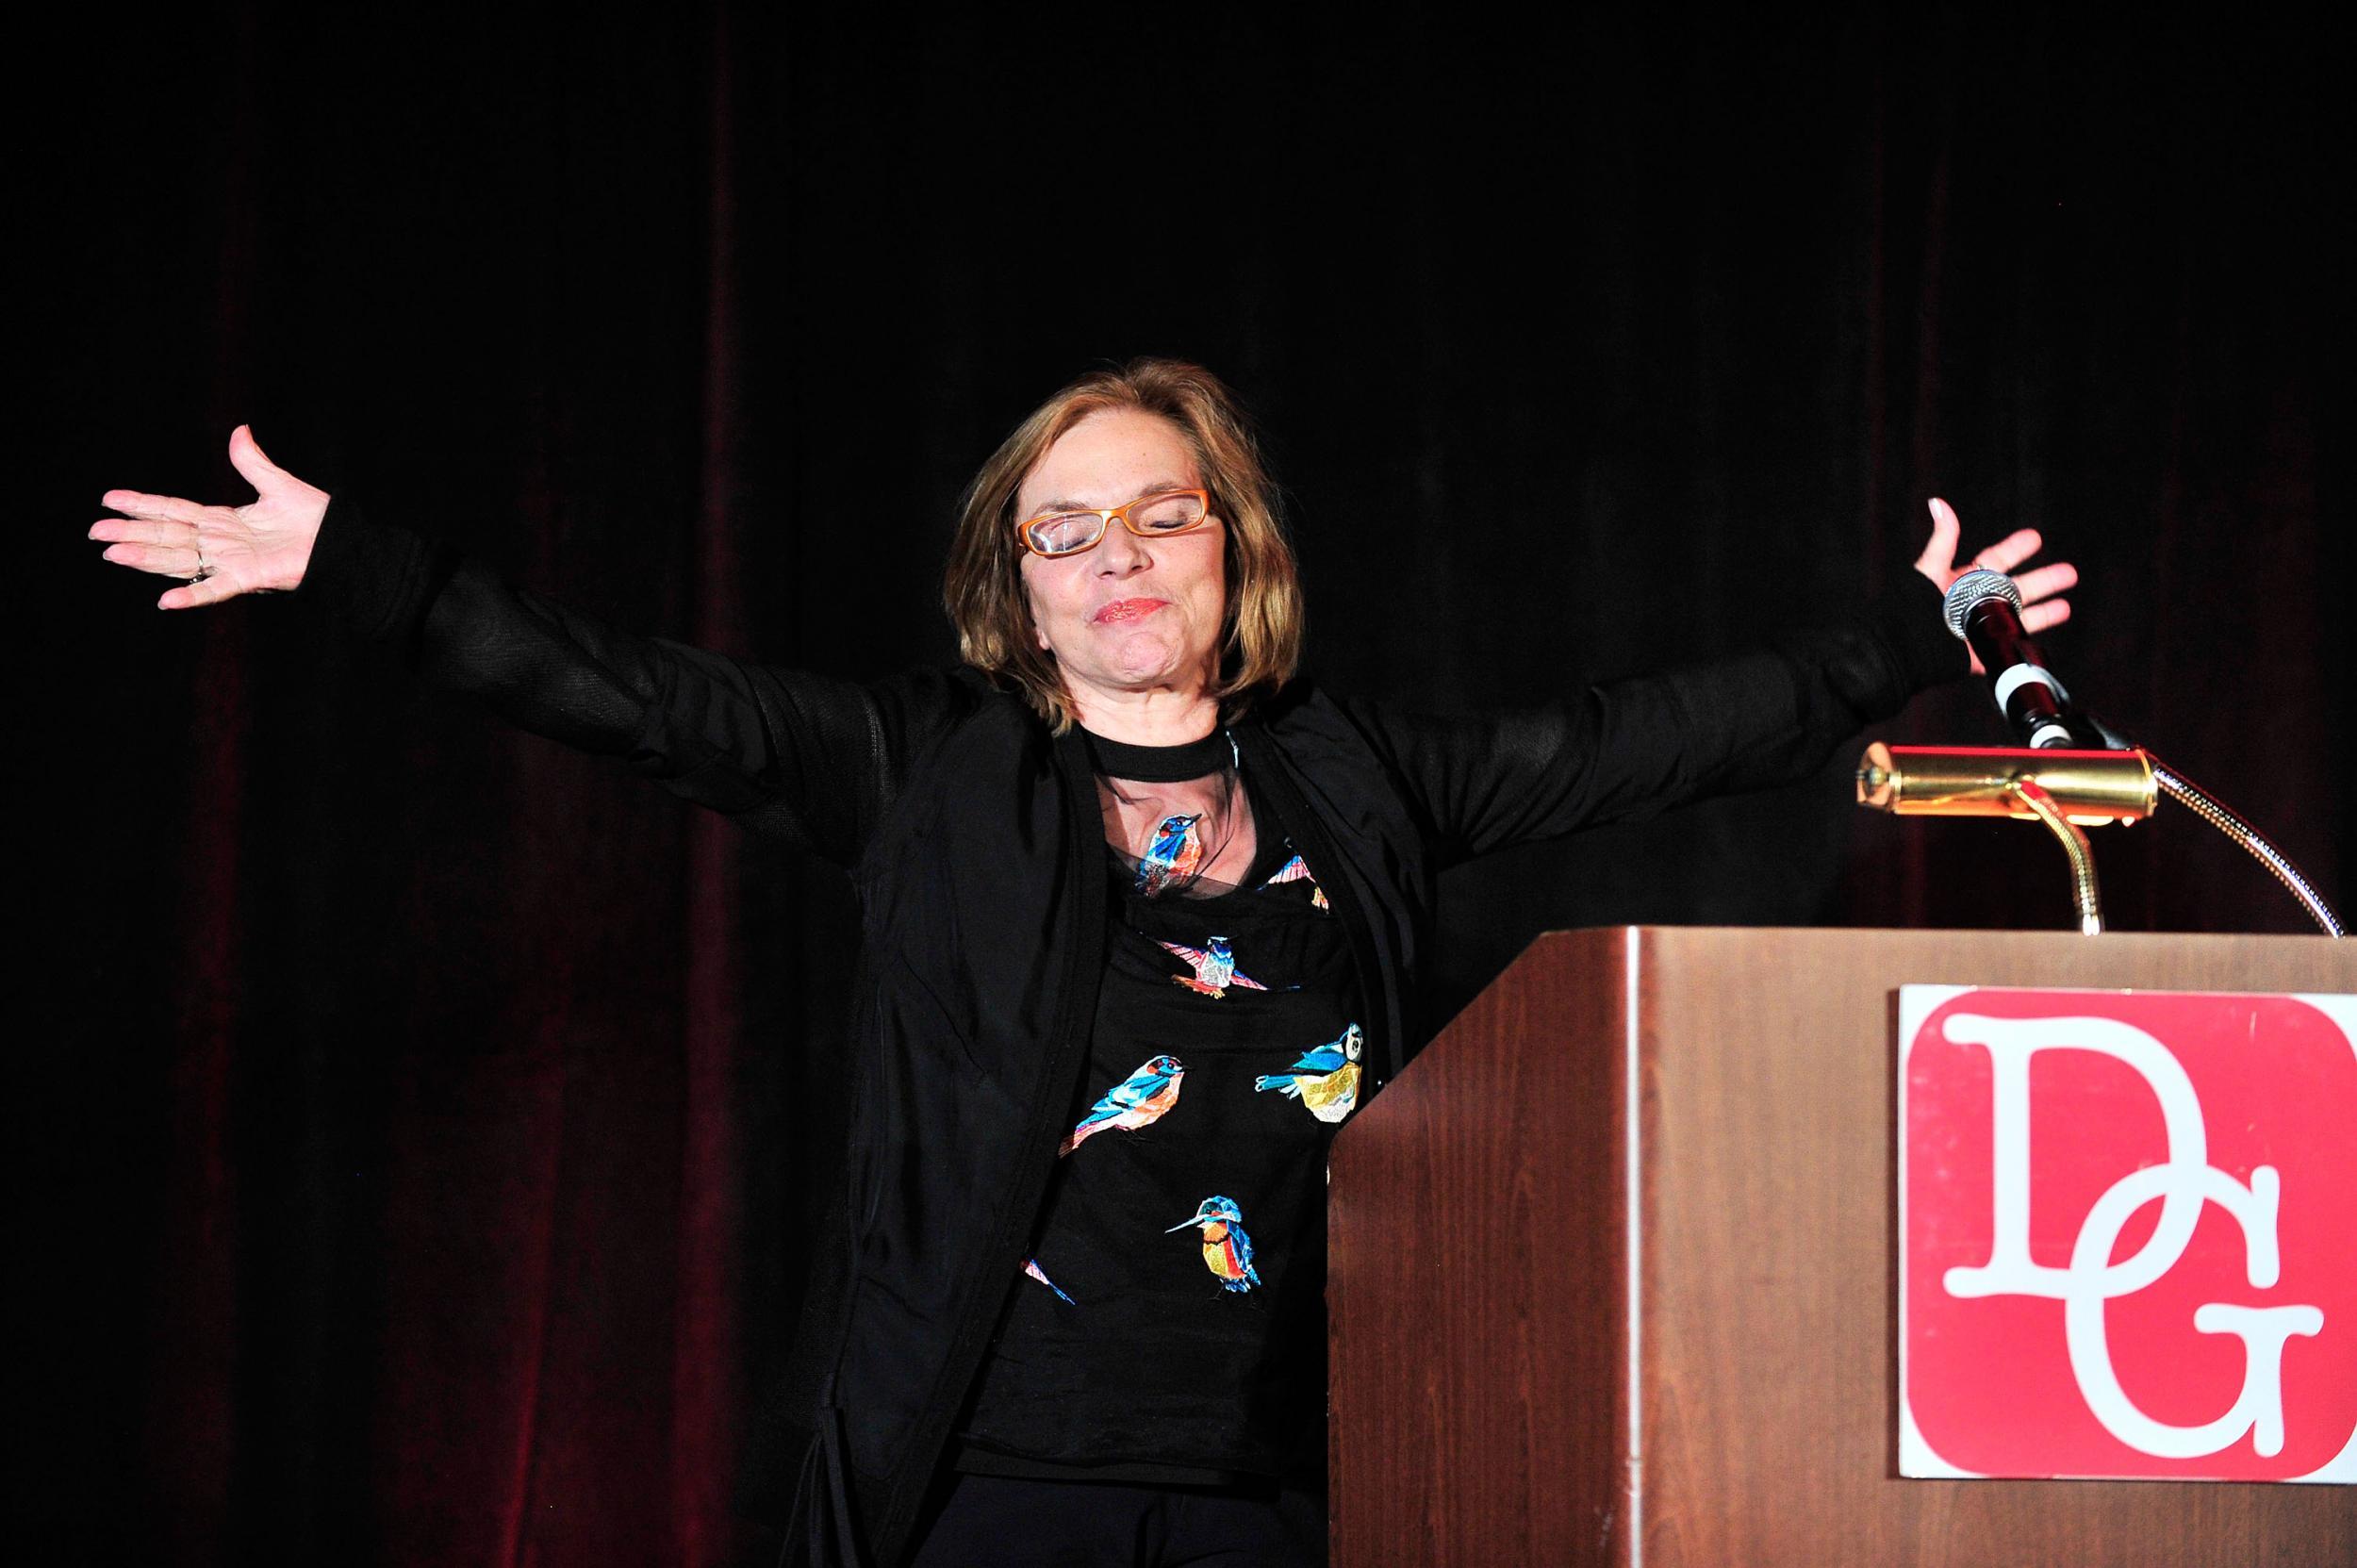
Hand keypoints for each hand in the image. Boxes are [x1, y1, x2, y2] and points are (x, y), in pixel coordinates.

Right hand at [91, 425, 329, 608]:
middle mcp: (220, 542)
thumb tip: (239, 430)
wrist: (343, 542)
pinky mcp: (249, 579)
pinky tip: (165, 600)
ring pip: (179, 560)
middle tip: (95, 533)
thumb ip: (252, 462)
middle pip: (167, 536)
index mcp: (223, 521)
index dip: (142, 505)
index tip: (109, 500)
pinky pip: (215, 588)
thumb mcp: (278, 484)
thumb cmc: (316, 519)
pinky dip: (191, 594)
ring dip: (146, 558)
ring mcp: (231, 562)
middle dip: (131, 533)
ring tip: (113, 554)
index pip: (174, 511)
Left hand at [1912, 496, 2076, 674]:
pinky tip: (2043, 637)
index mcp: (1966, 580)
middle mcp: (1978, 601)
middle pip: (2018, 588)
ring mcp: (1984, 625)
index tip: (2034, 538)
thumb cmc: (1914, 606)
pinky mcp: (1985, 648)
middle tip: (2068, 572)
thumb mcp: (1931, 567)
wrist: (1910, 644)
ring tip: (2066, 605)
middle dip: (2044, 580)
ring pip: (2021, 616)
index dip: (2016, 549)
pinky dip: (2029, 638)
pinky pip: (2012, 641)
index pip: (1997, 560)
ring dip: (2045, 610)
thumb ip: (1943, 538)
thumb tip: (1939, 504)